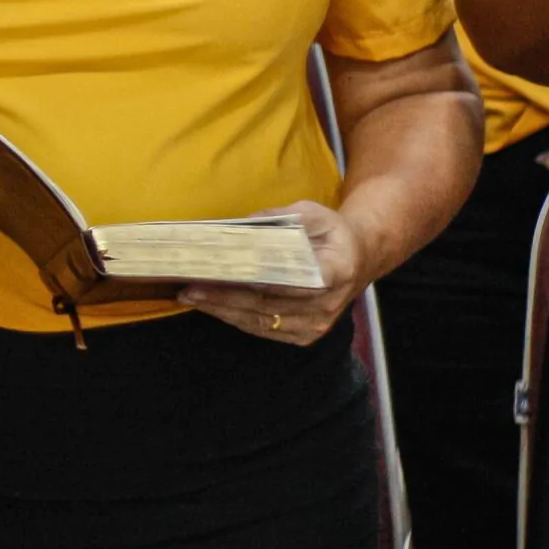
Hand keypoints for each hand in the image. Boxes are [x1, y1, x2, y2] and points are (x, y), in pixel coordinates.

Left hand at [178, 201, 368, 346]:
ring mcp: (317, 323)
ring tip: (190, 296)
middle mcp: (328, 303)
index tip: (234, 277)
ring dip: (224, 311)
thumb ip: (281, 217)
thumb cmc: (331, 233)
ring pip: (264, 321)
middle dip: (227, 297)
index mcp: (336, 270)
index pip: (300, 281)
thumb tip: (243, 224)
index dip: (266, 282)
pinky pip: (266, 330)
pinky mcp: (305, 335)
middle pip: (272, 305)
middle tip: (191, 288)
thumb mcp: (313, 213)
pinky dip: (236, 318)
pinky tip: (211, 306)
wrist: (358, 259)